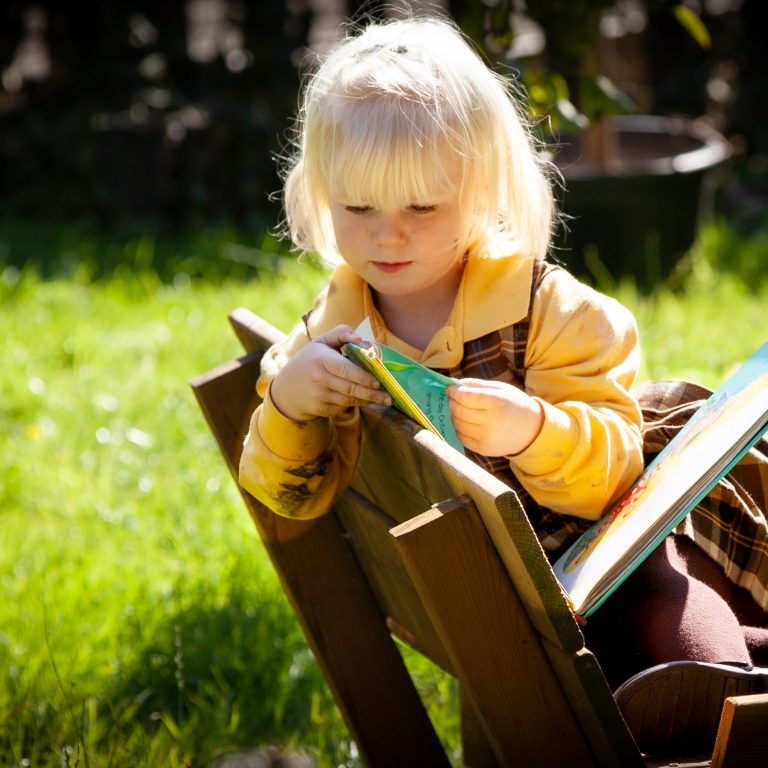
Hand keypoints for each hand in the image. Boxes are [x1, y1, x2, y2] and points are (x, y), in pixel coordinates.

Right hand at [269, 325, 391, 421]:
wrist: (287, 389)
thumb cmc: (310, 361)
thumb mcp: (321, 342)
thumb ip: (340, 333)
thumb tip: (359, 338)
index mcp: (321, 360)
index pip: (345, 369)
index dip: (362, 376)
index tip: (378, 380)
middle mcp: (319, 379)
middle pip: (351, 388)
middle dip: (372, 393)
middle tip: (389, 395)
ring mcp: (320, 396)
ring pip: (350, 400)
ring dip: (368, 399)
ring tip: (384, 398)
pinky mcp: (321, 409)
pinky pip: (343, 407)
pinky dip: (356, 403)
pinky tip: (366, 400)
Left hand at [447, 378, 543, 456]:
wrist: (531, 430)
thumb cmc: (515, 405)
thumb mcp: (501, 389)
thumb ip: (477, 384)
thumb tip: (455, 384)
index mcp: (496, 403)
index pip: (465, 397)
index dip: (454, 391)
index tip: (450, 388)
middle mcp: (491, 422)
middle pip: (459, 410)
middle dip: (452, 402)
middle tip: (453, 398)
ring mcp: (486, 438)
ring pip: (458, 424)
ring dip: (455, 415)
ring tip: (461, 410)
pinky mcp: (483, 450)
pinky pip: (461, 437)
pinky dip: (459, 428)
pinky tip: (467, 423)